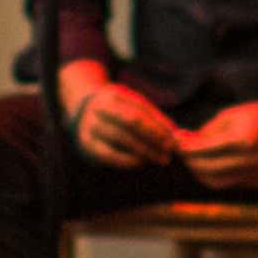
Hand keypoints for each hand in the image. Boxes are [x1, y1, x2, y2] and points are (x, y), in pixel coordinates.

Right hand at [67, 79, 185, 168]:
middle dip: (154, 136)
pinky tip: (141, 163)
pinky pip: (110, 154)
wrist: (81, 114)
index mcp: (113, 93)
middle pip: (132, 120)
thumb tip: (176, 134)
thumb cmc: (117, 112)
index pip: (142, 108)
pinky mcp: (87, 145)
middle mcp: (100, 107)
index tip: (174, 136)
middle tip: (170, 150)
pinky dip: (128, 159)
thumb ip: (151, 117)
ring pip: (122, 137)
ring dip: (145, 149)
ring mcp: (91, 125)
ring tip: (160, 158)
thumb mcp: (130, 106)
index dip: (160, 123)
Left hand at [178, 100, 257, 191]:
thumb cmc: (251, 115)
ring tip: (190, 159)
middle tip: (179, 151)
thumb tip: (181, 142)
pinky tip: (205, 165)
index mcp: (243, 141)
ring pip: (216, 182)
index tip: (176, 142)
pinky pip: (227, 183)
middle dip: (190, 161)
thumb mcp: (225, 117)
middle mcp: (250, 160)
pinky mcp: (255, 181)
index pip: (206, 150)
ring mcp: (254, 173)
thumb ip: (204, 133)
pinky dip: (213, 177)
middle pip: (209, 170)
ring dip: (199, 172)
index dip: (187, 148)